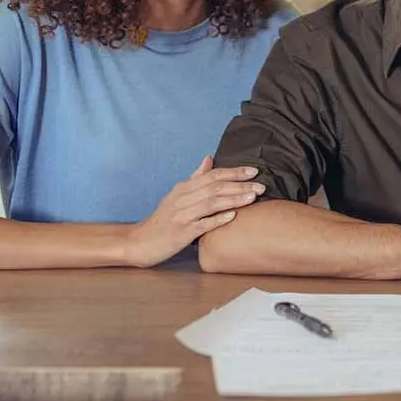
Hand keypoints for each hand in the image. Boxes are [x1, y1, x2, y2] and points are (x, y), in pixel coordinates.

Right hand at [124, 156, 263, 266]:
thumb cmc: (162, 219)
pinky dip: (218, 219)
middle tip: (262, 185)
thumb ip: (195, 177)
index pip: (213, 175)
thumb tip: (209, 158)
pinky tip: (233, 216)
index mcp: (183, 188)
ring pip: (211, 203)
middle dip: (240, 185)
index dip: (234, 172)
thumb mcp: (176, 195)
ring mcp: (181, 215)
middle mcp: (182, 199)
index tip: (254, 171)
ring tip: (253, 197)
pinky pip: (202, 225)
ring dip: (233, 199)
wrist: (138, 242)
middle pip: (215, 187)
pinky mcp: (181, 233)